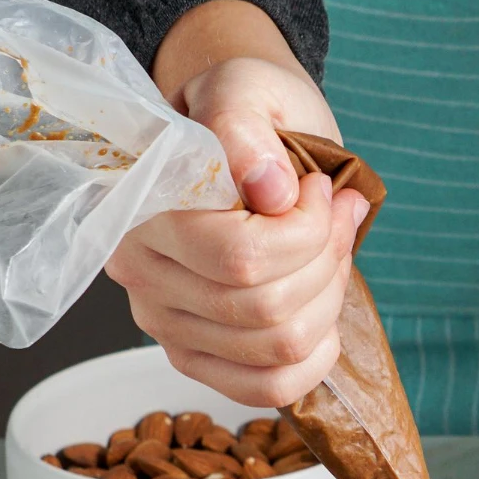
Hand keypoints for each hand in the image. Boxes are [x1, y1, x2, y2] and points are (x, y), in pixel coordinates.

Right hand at [106, 2, 366, 406]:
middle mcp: (141, 276)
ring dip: (329, 298)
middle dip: (326, 261)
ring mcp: (167, 325)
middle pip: (265, 309)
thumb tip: (270, 190)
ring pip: (277, 347)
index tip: (319, 189)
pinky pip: (269, 388)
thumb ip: (245, 127)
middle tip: (338, 215)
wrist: (244, 143)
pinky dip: (316, 356)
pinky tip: (322, 308)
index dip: (307, 231)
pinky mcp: (198, 359)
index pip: (240, 257)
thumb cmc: (247, 119)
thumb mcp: (246, 90)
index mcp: (141, 210)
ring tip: (333, 249)